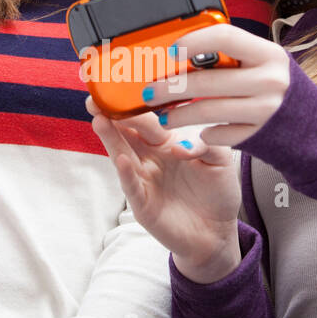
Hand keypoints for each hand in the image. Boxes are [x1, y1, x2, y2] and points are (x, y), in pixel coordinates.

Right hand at [87, 96, 240, 277]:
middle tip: (95, 97)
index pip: (147, 119)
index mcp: (167, 143)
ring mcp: (144, 181)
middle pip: (126, 133)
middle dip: (111, 115)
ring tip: (99, 119)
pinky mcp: (144, 204)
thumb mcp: (221, 161)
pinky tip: (121, 160)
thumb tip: (181, 143)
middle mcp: (151, 159)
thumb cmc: (217, 193)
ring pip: (122, 155)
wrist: (217, 233)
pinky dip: (126, 174)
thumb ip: (206, 145)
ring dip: (110, 138)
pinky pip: (133, 187)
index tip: (119, 85)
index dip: (133, 104)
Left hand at [142, 25, 290, 147]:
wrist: (311, 124)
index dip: (193, 41)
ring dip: (178, 115)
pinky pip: (219, 134)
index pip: (224, 37)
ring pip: (207, 111)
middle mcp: (269, 80)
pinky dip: (203, 133)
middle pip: (207, 80)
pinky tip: (196, 130)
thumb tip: (181, 49)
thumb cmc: (277, 85)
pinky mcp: (257, 135)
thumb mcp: (263, 60)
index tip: (170, 49)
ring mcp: (264, 110)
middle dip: (171, 87)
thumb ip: (232, 53)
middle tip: (150, 91)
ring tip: (163, 115)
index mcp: (268, 53)